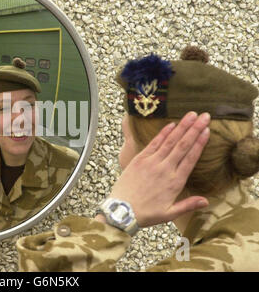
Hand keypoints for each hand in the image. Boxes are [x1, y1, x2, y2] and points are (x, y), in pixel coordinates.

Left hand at [107, 112, 210, 226]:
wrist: (122, 211)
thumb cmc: (146, 214)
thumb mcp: (169, 214)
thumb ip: (188, 205)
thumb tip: (207, 201)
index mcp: (175, 182)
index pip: (191, 158)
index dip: (200, 143)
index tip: (207, 131)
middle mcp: (165, 169)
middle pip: (183, 146)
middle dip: (195, 129)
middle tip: (205, 116)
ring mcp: (151, 163)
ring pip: (170, 141)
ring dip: (182, 127)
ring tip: (191, 115)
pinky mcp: (139, 160)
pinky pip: (153, 144)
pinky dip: (163, 133)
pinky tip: (171, 124)